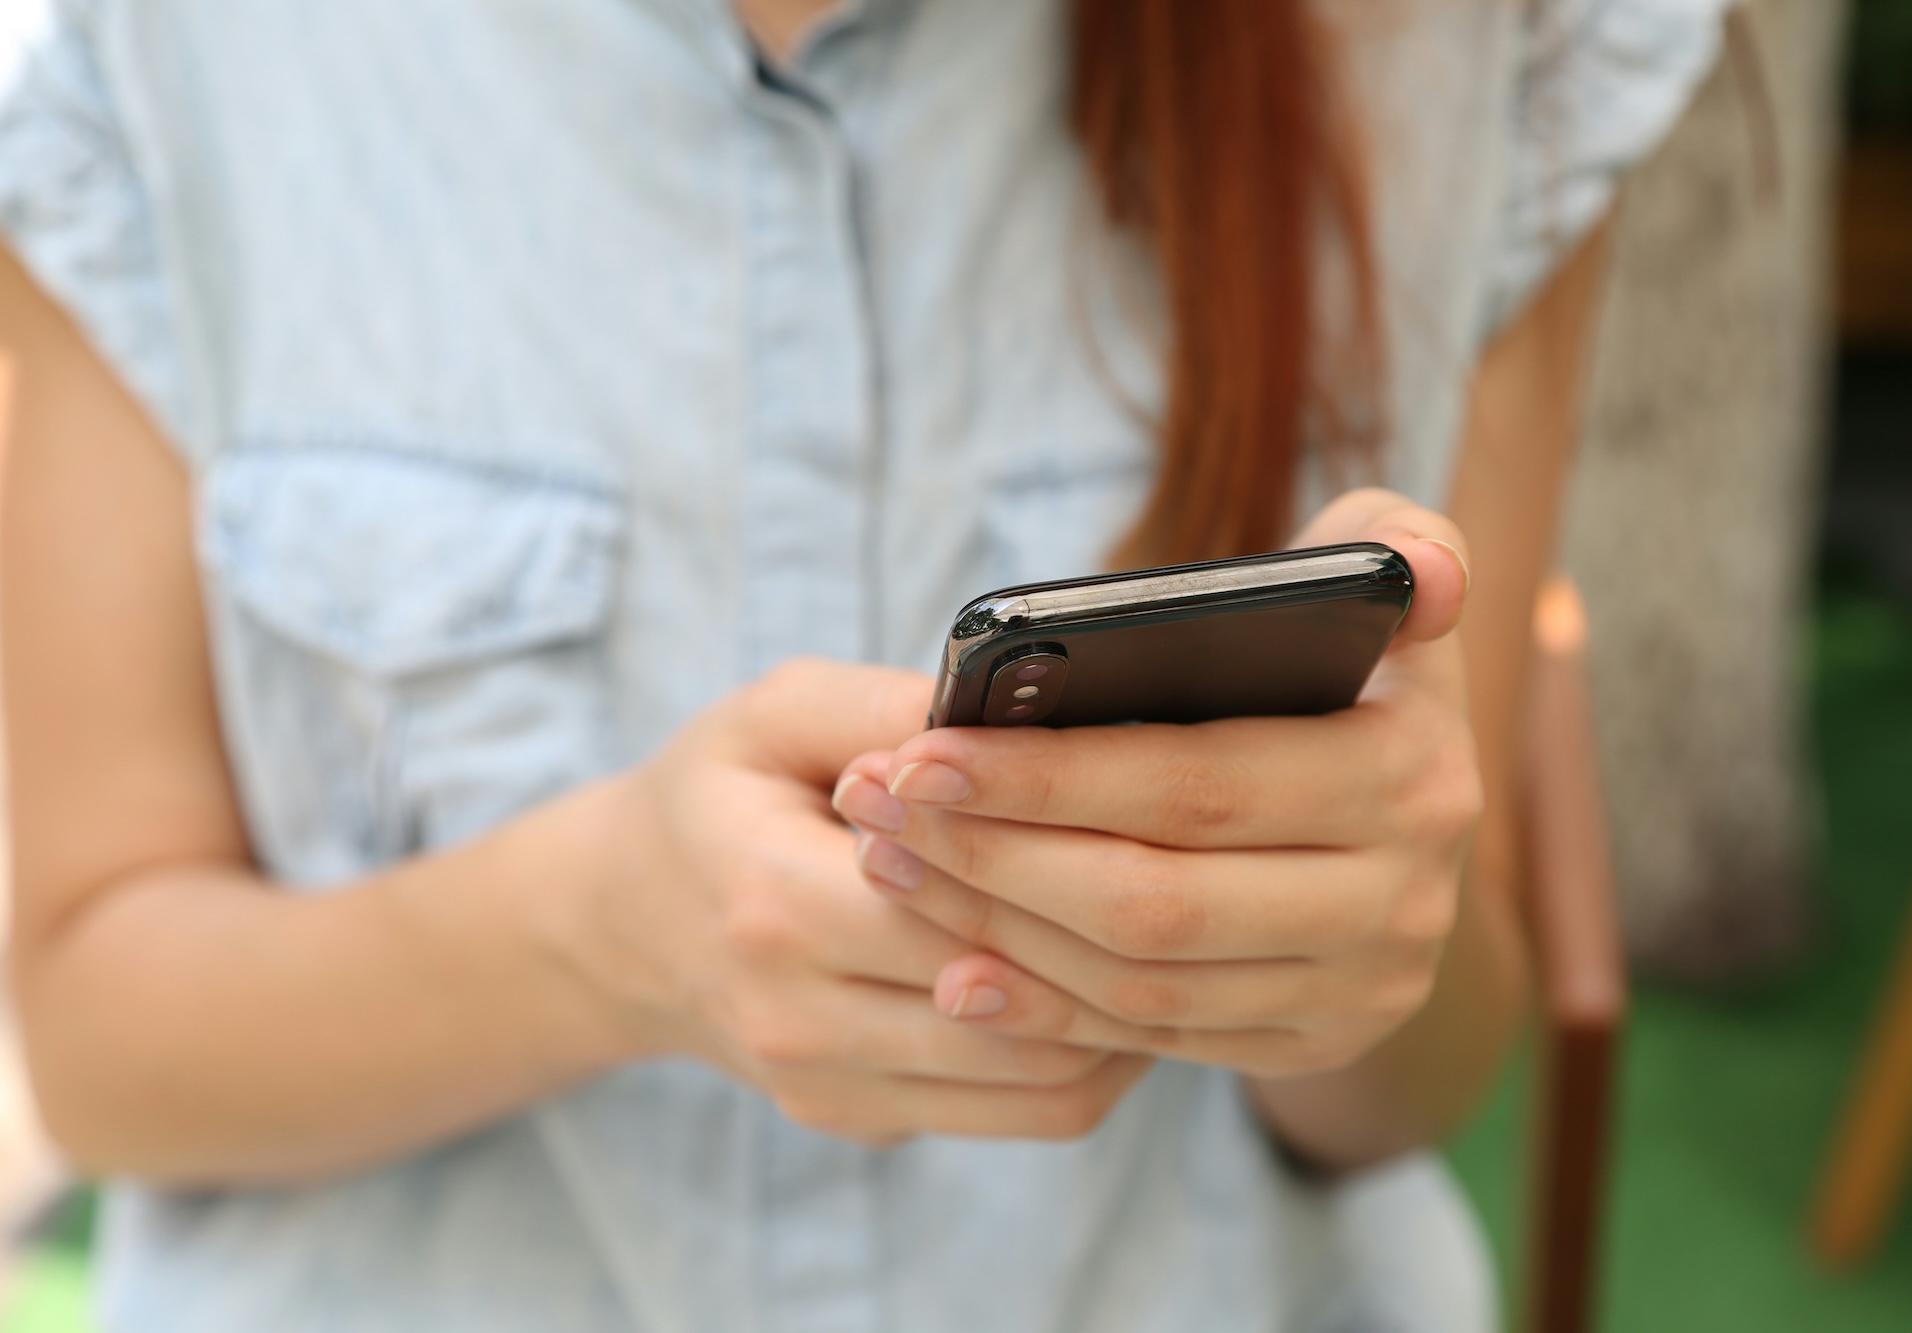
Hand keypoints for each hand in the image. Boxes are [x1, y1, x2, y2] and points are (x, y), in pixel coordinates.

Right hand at [552, 659, 1151, 1144]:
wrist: (625, 924)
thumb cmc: (719, 796)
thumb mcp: (776, 713)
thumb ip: (889, 706)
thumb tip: (1023, 714)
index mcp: (774, 903)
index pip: (964, 907)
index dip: (1068, 864)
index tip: (1153, 813)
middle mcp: (798, 1019)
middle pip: (1021, 1007)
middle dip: (1121, 945)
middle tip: (1203, 879)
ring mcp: (830, 1089)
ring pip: (1042, 1085)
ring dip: (1129, 1017)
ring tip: (1178, 937)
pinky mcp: (861, 1122)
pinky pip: (1020, 1115)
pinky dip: (1091, 1057)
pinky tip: (1122, 986)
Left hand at [830, 490, 1479, 1077]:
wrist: (1403, 817)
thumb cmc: (1350, 667)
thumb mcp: (1385, 588)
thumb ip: (1395, 538)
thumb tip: (1416, 571)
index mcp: (1412, 774)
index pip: (1199, 785)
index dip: (1048, 776)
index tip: (920, 750)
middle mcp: (1404, 899)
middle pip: (1155, 900)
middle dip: (994, 856)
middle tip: (878, 806)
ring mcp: (1363, 987)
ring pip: (1143, 980)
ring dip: (999, 931)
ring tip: (892, 863)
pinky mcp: (1312, 1043)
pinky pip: (1156, 1040)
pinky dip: (1048, 1009)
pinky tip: (956, 968)